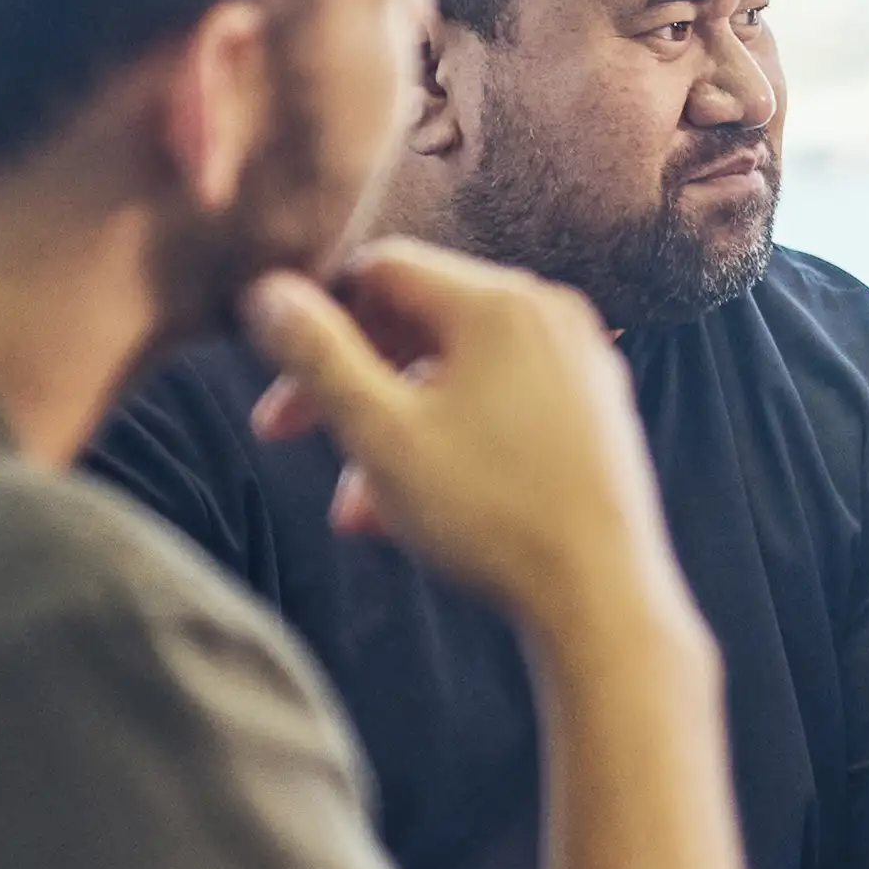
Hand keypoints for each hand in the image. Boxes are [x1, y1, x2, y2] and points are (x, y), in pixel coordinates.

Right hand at [242, 242, 689, 642]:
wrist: (602, 599)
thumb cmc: (491, 516)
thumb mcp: (381, 434)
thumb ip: (317, 356)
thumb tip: (266, 292)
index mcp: (499, 303)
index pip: (381, 270)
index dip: (319, 315)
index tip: (278, 373)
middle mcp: (549, 316)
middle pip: (418, 321)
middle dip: (347, 382)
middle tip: (282, 431)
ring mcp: (581, 365)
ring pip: (455, 378)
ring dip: (391, 431)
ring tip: (352, 508)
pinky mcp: (595, 414)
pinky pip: (502, 409)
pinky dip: (449, 445)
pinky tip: (407, 513)